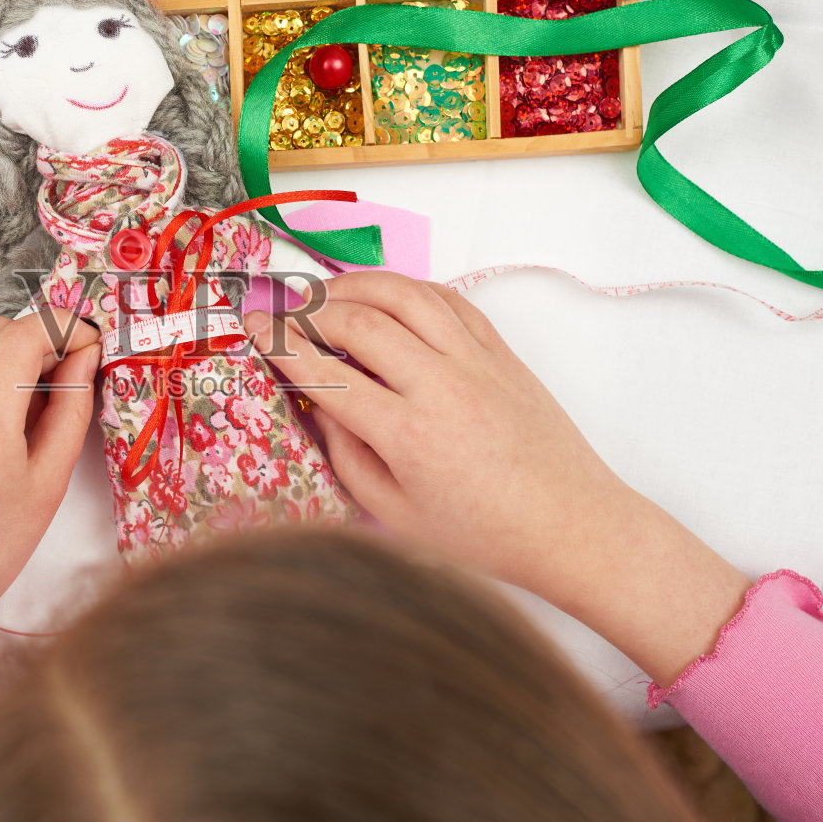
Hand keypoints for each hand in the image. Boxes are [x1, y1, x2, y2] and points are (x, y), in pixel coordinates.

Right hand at [245, 271, 749, 685]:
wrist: (571, 524)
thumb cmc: (483, 535)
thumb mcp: (396, 515)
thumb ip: (347, 457)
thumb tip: (319, 405)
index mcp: (408, 434)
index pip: (326, 372)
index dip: (279, 344)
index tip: (251, 328)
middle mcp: (441, 385)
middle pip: (359, 320)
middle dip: (309, 309)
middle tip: (281, 312)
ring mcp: (476, 361)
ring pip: (404, 294)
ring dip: (356, 285)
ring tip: (325, 294)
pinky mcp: (501, 351)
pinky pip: (448, 299)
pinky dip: (407, 288)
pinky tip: (384, 296)